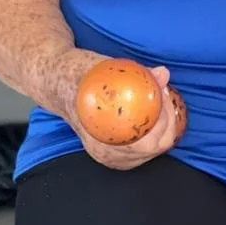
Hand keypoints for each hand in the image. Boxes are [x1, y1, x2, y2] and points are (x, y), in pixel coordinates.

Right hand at [54, 49, 183, 171]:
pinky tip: (154, 109)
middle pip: (154, 148)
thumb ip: (133, 74)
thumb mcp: (102, 69)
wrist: (57, 85)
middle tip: (164, 92)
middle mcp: (106, 155)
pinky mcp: (118, 152)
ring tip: (159, 97)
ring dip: (164, 122)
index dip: (162, 119)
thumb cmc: (77, 76)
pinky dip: (156, 128)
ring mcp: (112, 156)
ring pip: (153, 148)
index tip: (162, 92)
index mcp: (99, 141)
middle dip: (168, 119)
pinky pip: (146, 145)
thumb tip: (163, 73)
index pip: (146, 144)